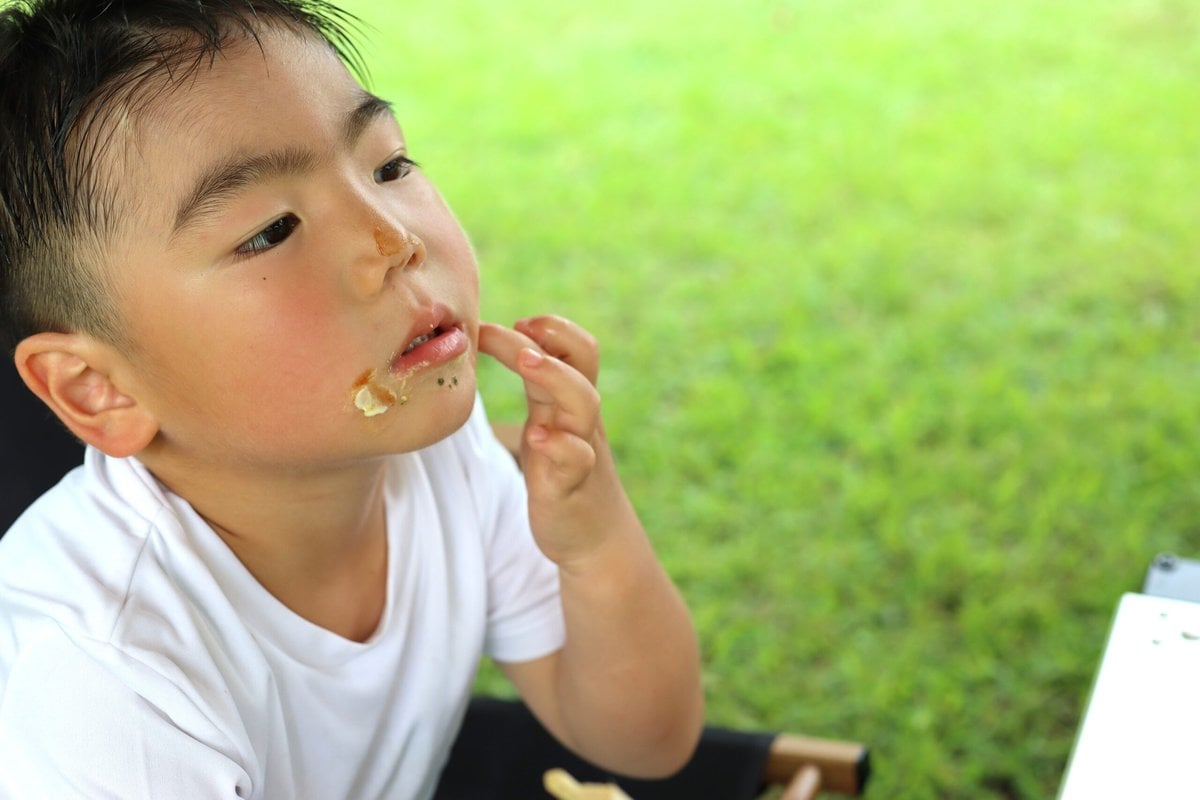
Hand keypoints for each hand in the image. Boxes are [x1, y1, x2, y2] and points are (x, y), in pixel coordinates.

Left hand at [478, 316, 622, 564]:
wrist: (594, 536)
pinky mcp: (570, 485)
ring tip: (525, 360)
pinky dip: (559, 445)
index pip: (573, 347)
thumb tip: (496, 340)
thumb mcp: (550, 419)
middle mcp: (579, 417)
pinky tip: (537, 438)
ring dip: (555, 376)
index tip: (511, 321)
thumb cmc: (563, 470)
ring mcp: (580, 448)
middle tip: (520, 325)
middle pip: (585, 361)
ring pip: (584, 402)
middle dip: (557, 336)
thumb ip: (537, 385)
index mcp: (569, 399)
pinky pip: (576, 459)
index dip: (550, 327)